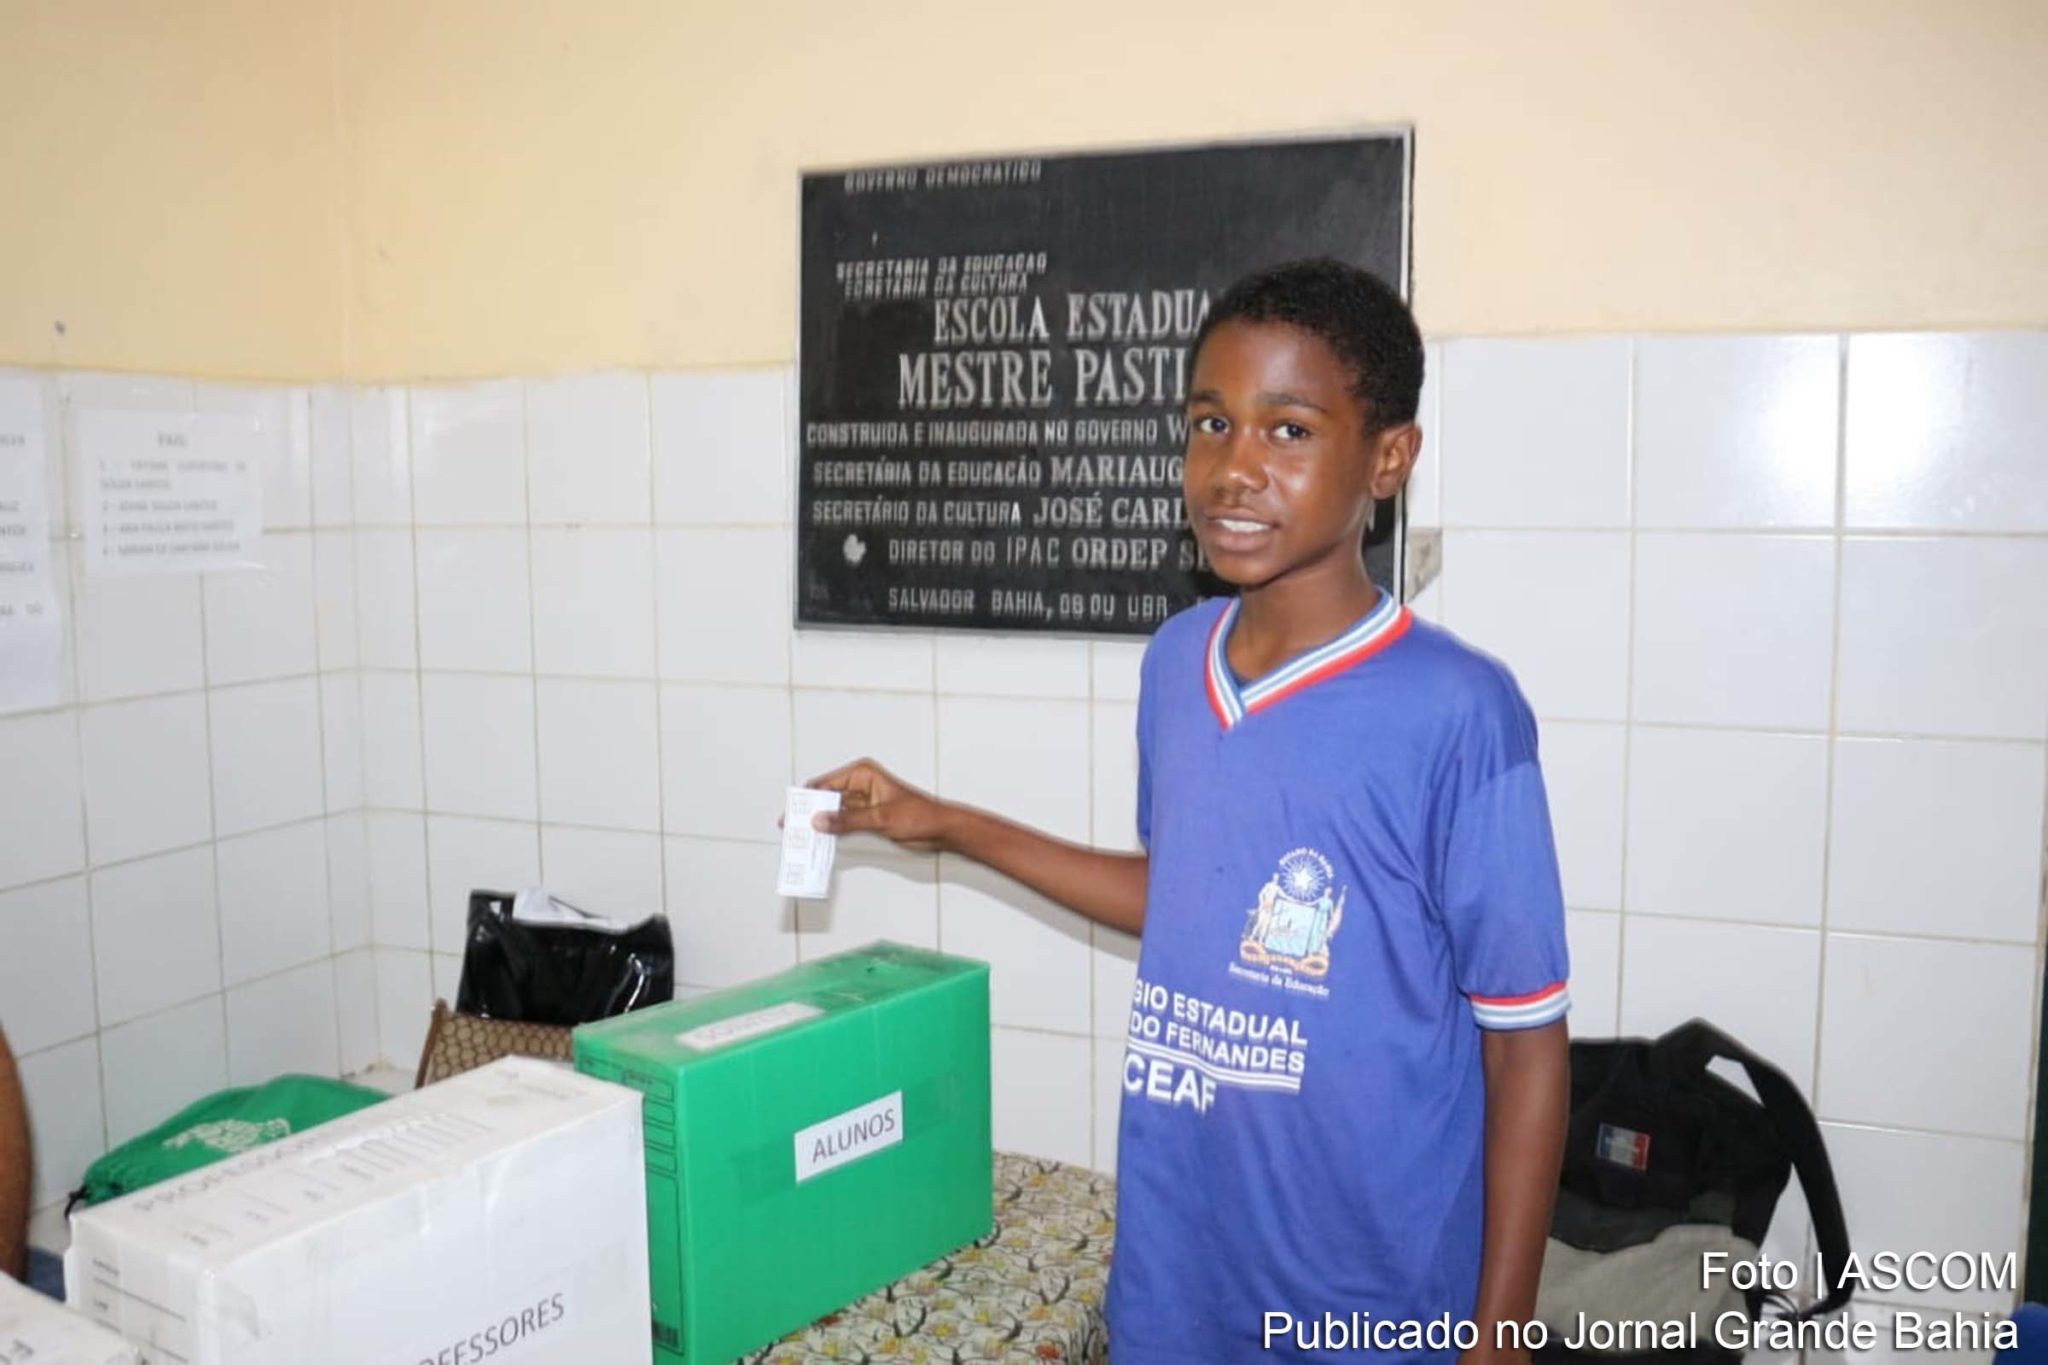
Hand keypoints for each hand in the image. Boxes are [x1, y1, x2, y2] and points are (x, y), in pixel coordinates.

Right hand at [805, 759, 954, 852]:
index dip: (807, 799)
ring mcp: (862, 801)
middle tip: (792, 828)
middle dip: (811, 811)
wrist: (941, 830)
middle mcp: (860, 783)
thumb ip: (848, 821)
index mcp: (863, 774)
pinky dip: (833, 830)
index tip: (793, 814)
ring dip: (820, 823)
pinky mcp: (866, 817)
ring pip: (832, 811)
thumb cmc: (920, 816)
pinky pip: (843, 822)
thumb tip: (819, 821)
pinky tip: (821, 840)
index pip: (825, 784)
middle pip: (826, 797)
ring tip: (801, 837)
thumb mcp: (880, 819)